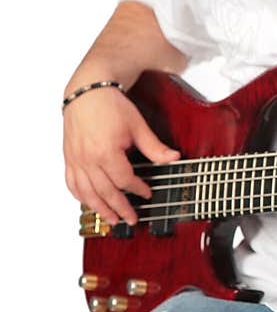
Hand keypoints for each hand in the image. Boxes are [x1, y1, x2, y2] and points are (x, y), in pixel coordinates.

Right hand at [63, 86, 179, 225]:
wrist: (87, 91)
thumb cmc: (110, 105)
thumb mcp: (137, 125)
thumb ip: (154, 147)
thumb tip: (173, 158)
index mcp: (106, 151)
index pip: (124, 180)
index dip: (137, 189)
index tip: (147, 193)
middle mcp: (87, 158)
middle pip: (105, 192)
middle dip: (120, 208)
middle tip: (131, 219)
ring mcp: (75, 159)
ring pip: (86, 192)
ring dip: (99, 209)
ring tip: (112, 220)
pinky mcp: (68, 157)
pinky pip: (71, 183)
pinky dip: (80, 196)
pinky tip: (90, 203)